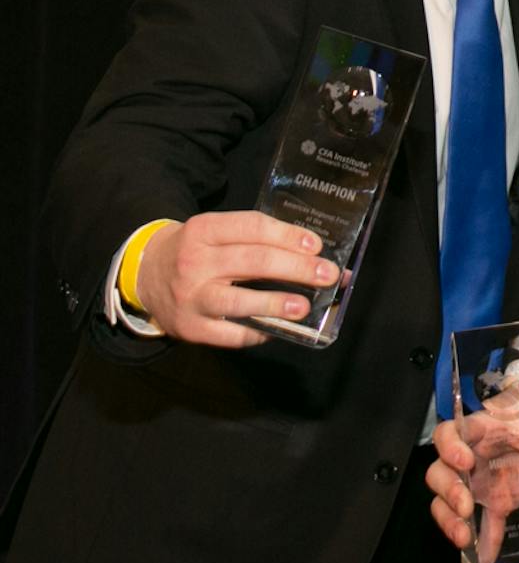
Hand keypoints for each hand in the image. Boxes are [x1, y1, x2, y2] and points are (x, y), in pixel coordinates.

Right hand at [132, 210, 337, 347]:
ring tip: (304, 307)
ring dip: (275, 304)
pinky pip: (228, 334)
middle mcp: (193, 261)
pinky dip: (256, 332)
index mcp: (203, 230)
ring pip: (237, 300)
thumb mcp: (218, 235)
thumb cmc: (199, 252)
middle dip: (296, 268)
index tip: (315, 246)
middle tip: (327, 275)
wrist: (146, 274)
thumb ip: (261, 242)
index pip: (252, 228)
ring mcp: (190, 297)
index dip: (287, 236)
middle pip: (252, 262)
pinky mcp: (189, 328)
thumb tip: (318, 258)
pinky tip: (277, 329)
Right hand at [427, 403, 518, 562]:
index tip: (465, 461)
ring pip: (443, 501)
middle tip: (465, 508)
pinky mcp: (486, 504)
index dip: (450, 447)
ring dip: (449, 521)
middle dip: (448, 492)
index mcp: (479, 431)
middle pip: (438, 473)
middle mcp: (467, 458)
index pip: (449, 433)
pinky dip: (470, 550)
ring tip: (464, 539)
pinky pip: (471, 526)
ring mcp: (473, 483)